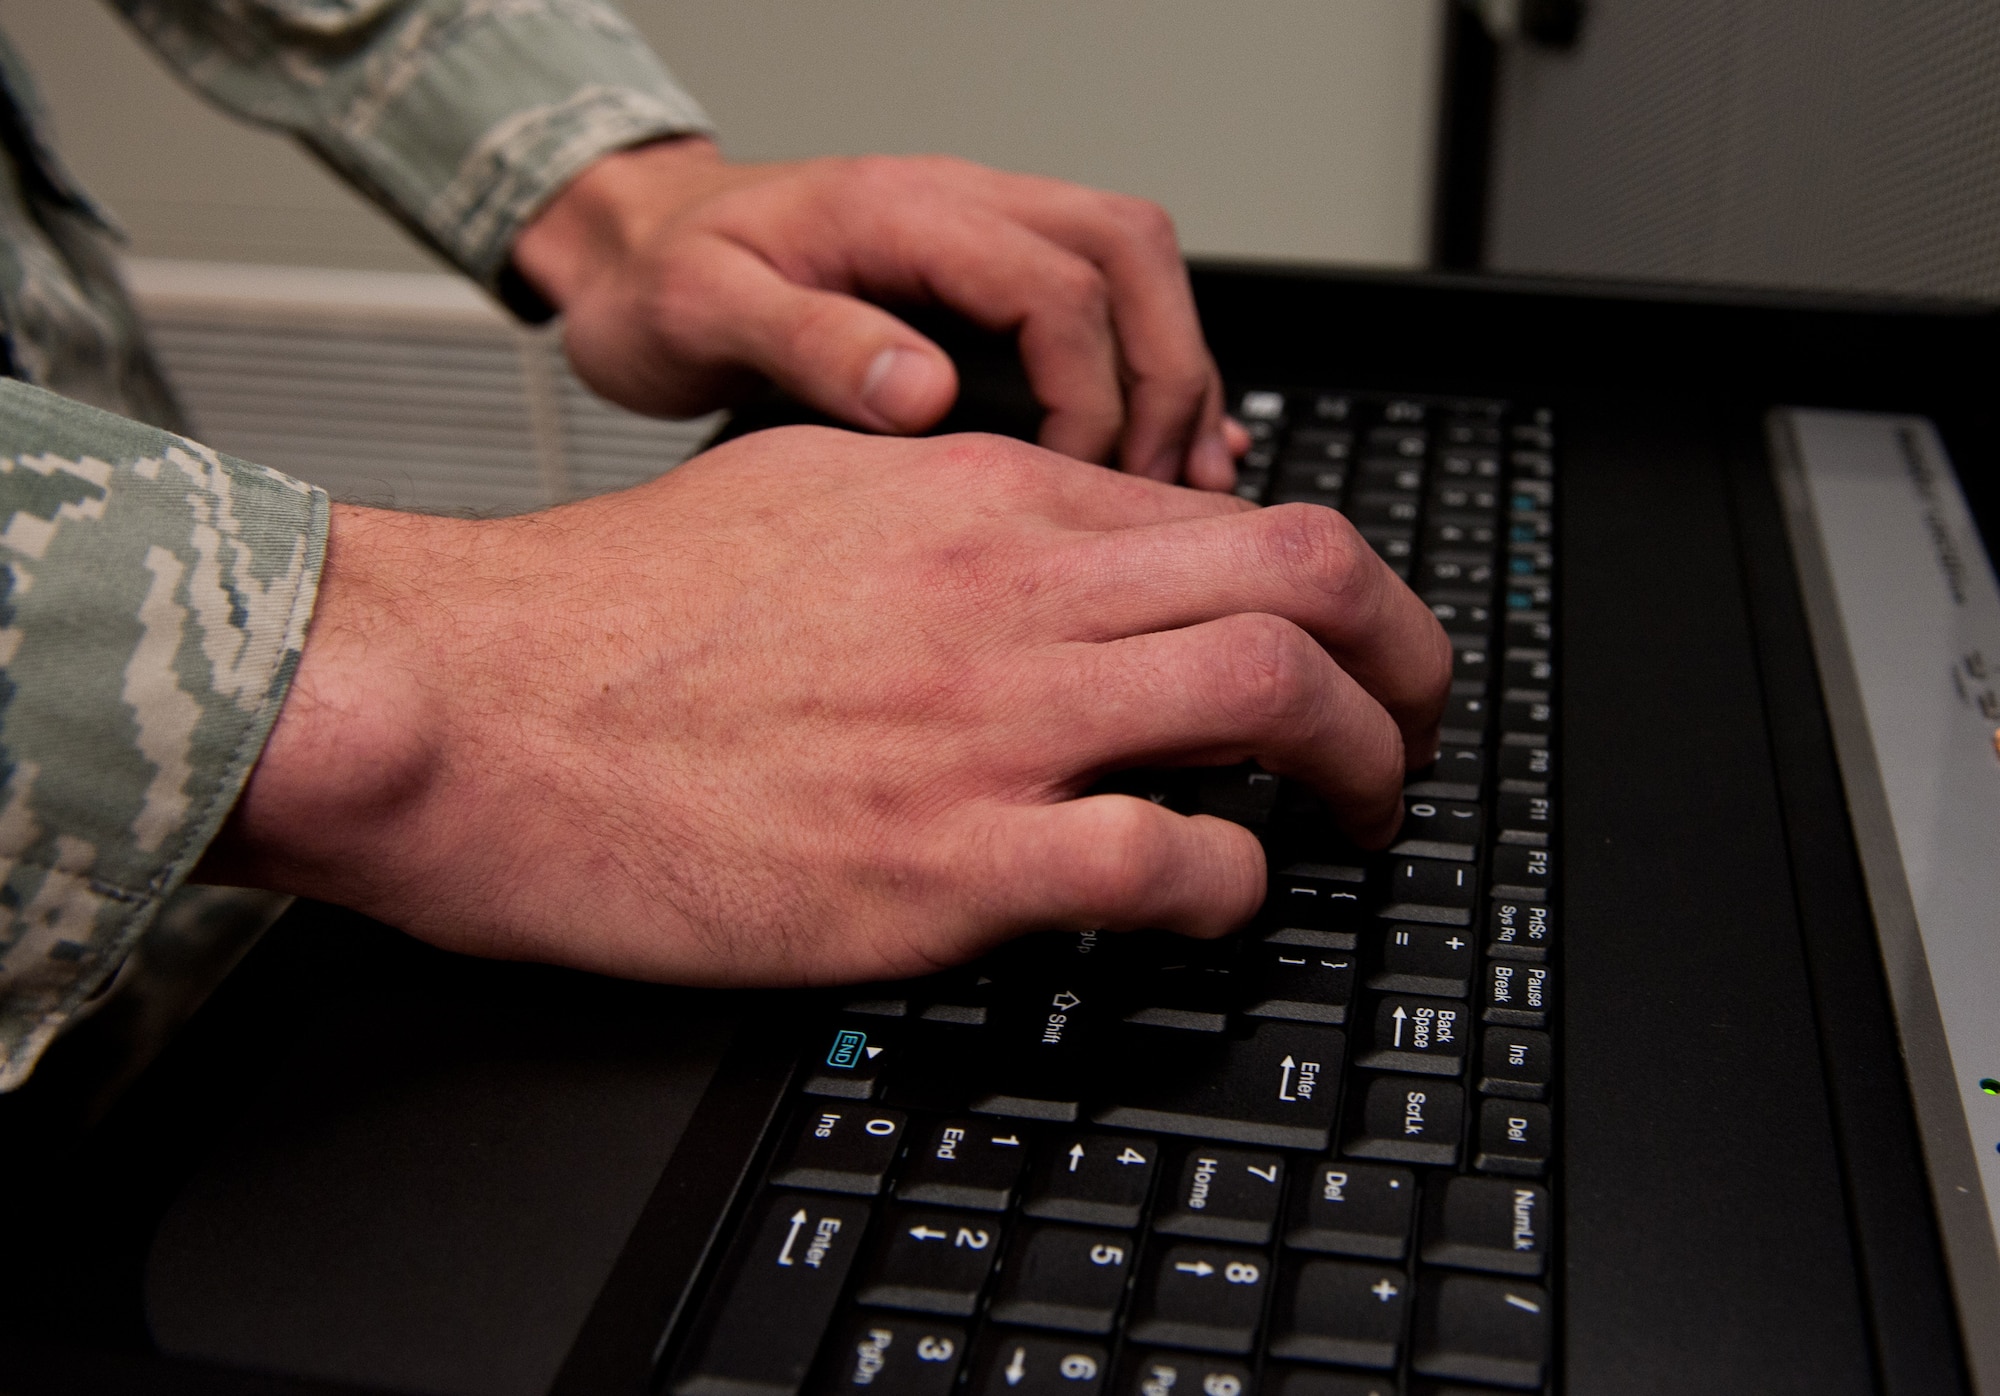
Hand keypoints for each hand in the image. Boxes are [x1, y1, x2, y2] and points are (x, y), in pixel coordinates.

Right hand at [199, 431, 1449, 985]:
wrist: (485, 707)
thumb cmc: (623, 613)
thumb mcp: (814, 495)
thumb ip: (963, 513)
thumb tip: (1079, 547)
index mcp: (981, 497)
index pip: (1243, 515)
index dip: (1338, 595)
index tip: (1349, 654)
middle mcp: (1009, 594)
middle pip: (1308, 586)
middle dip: (1408, 664)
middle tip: (1411, 733)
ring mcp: (986, 726)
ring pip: (1273, 699)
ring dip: (1359, 769)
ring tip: (1357, 821)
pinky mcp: (942, 862)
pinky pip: (1169, 862)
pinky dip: (1231, 882)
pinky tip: (1211, 895)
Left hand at [512, 139, 1249, 487]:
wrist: (630, 254)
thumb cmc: (658, 284)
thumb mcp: (702, 314)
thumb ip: (812, 346)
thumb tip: (924, 394)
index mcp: (897, 210)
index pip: (1054, 284)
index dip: (1090, 391)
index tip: (1078, 482)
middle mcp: (957, 204)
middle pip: (1128, 253)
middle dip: (1167, 373)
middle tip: (1166, 487)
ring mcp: (978, 233)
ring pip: (1133, 270)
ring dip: (1173, 371)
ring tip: (1184, 479)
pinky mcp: (982, 276)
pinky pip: (1101, 298)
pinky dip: (1147, 369)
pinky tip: (1166, 442)